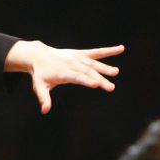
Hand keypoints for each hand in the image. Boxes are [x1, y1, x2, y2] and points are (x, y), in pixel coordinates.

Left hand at [6, 41, 123, 113]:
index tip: (96, 85)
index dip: (85, 80)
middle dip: (100, 79)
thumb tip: (45, 111)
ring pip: (93, 63)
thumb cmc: (40, 74)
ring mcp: (77, 57)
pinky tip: (120, 49)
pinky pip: (96, 52)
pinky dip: (108, 50)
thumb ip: (44, 98)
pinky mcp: (81, 53)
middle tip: (111, 88)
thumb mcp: (39, 86)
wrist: (39, 55)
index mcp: (62, 72)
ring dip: (105, 68)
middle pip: (87, 72)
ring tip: (116, 72)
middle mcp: (71, 63)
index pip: (75, 77)